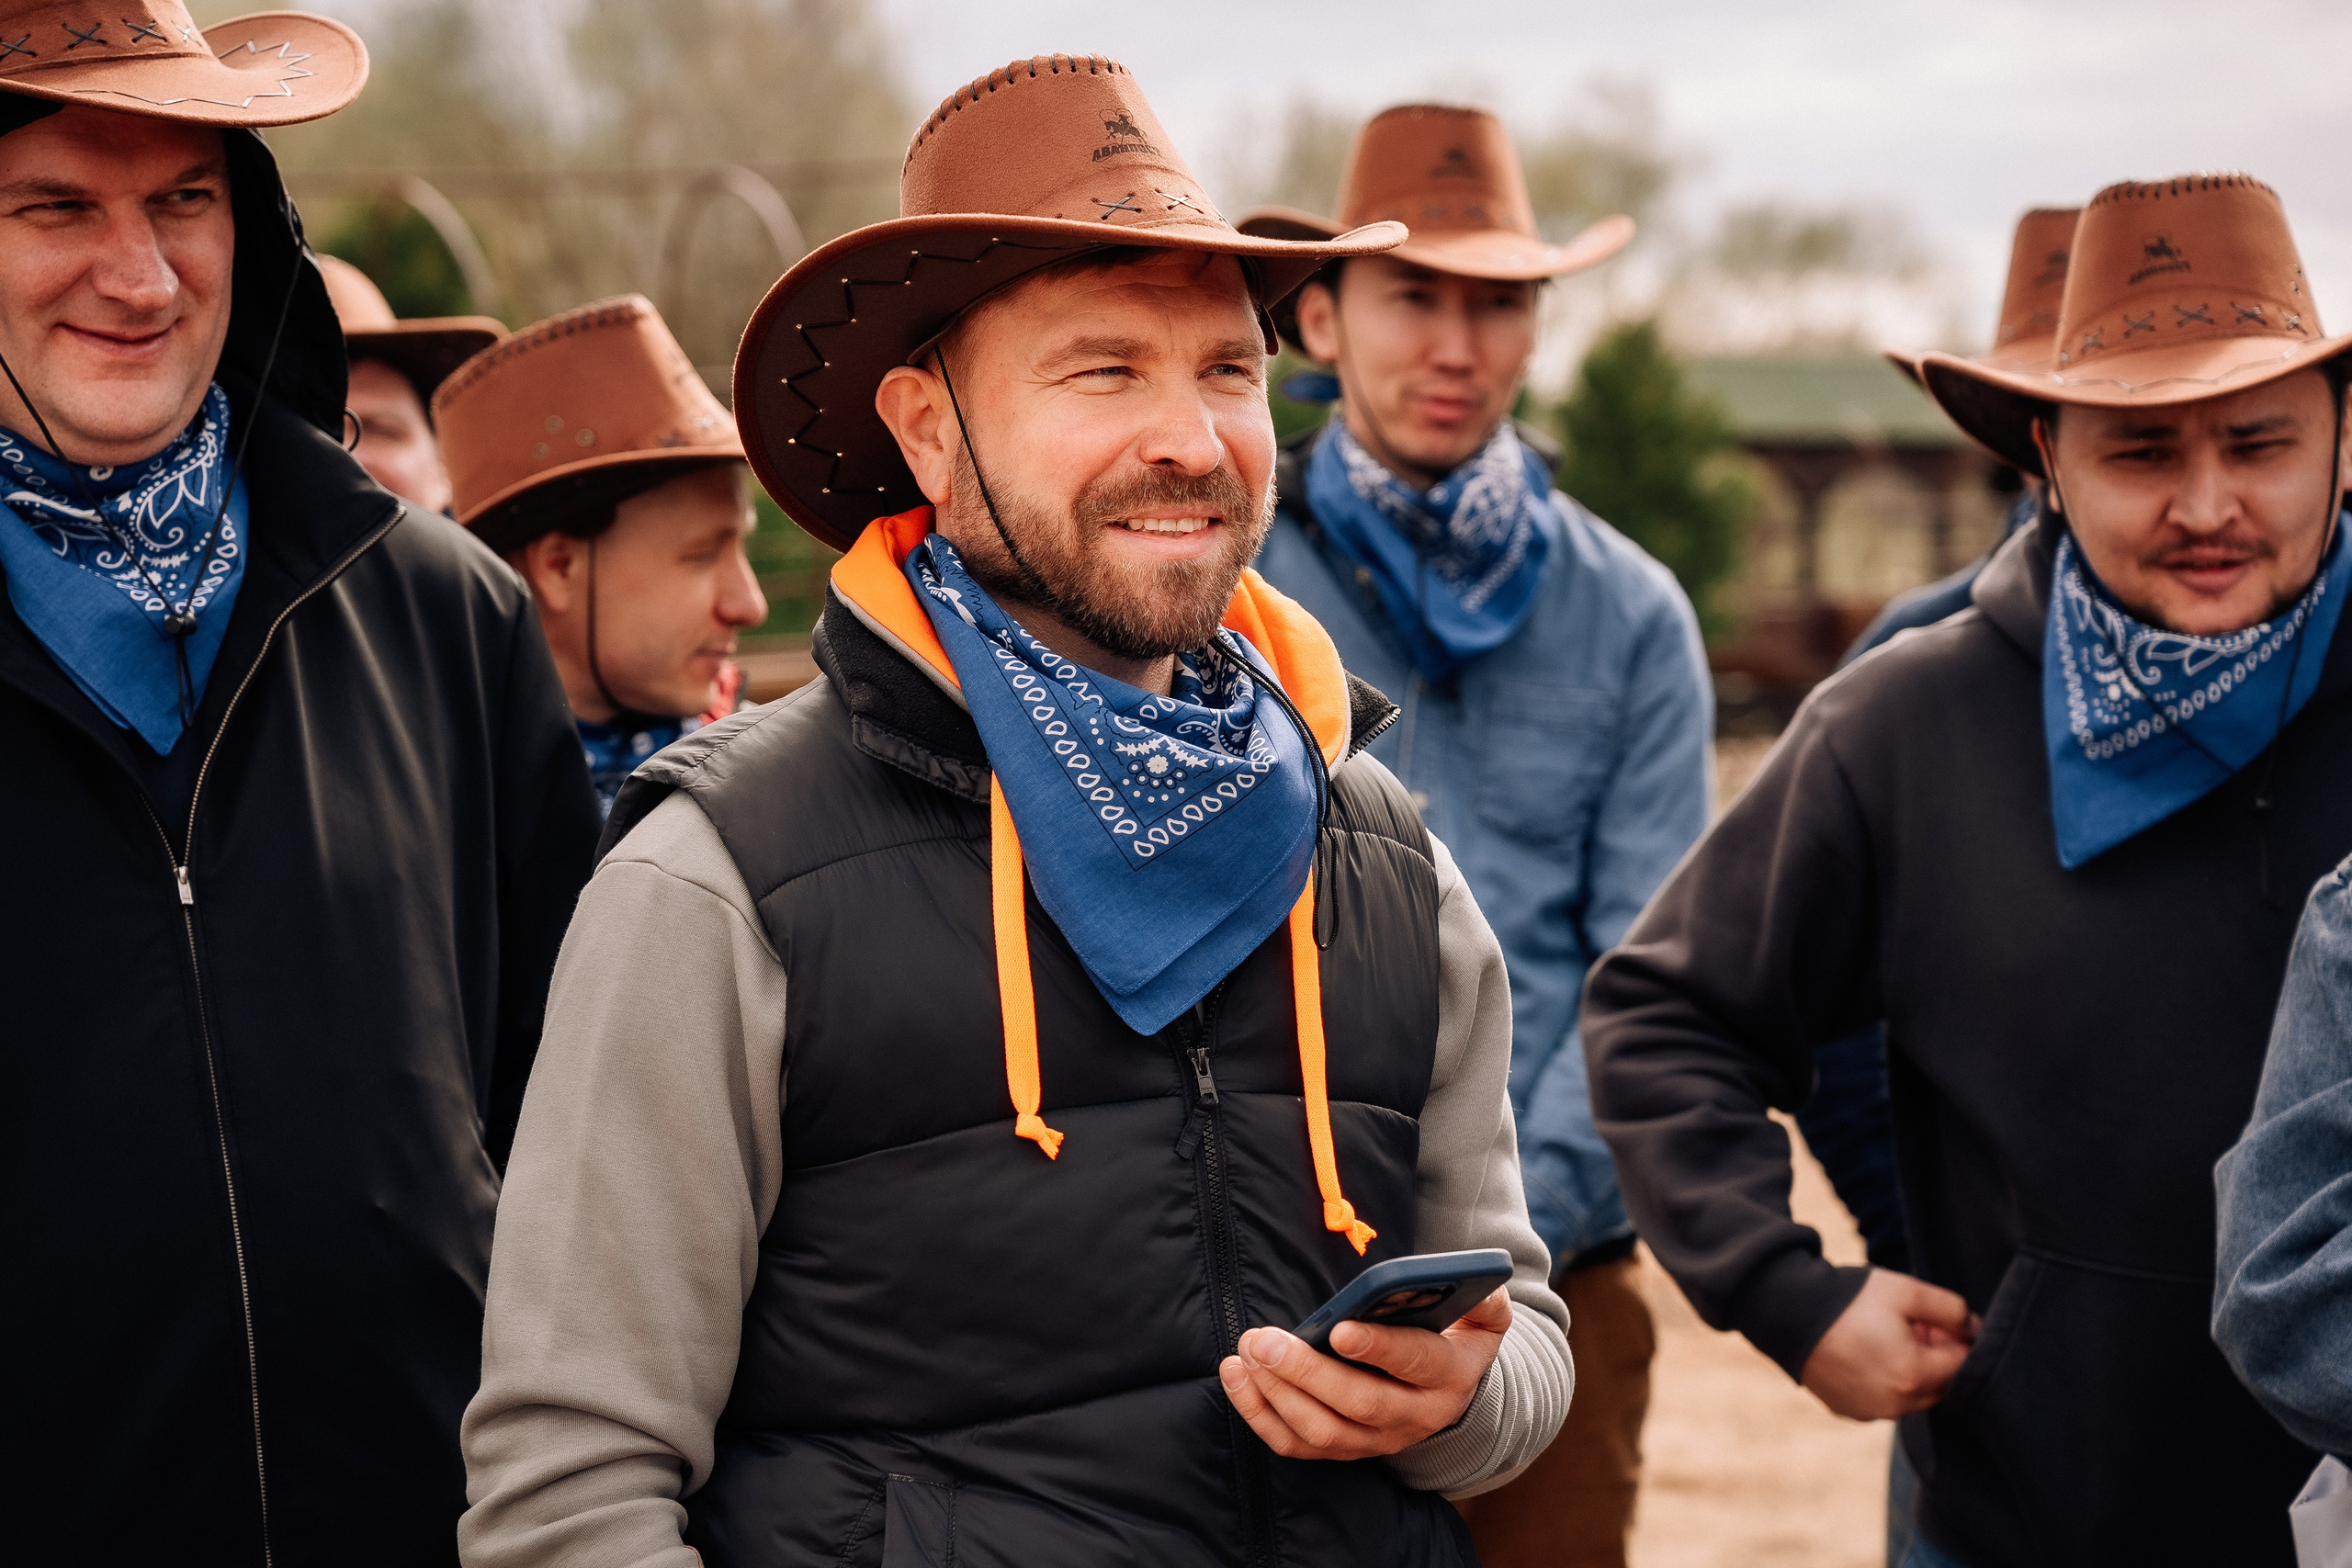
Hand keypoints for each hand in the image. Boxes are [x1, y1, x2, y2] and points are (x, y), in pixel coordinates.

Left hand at [1217, 1286, 1511, 1459]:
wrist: (1451, 1395)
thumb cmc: (1454, 1337)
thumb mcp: (1485, 1316)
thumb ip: (1484, 1297)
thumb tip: (1474, 1280)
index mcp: (1448, 1376)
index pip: (1415, 1363)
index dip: (1378, 1347)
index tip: (1338, 1328)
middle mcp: (1414, 1417)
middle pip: (1359, 1404)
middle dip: (1308, 1373)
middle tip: (1266, 1341)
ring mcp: (1376, 1441)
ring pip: (1322, 1431)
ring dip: (1277, 1394)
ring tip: (1249, 1352)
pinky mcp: (1343, 1450)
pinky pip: (1295, 1445)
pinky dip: (1260, 1414)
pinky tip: (1237, 1376)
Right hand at [1800, 1267, 1979, 1419]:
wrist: (1785, 1311)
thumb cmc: (1849, 1299)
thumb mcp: (1906, 1291)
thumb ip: (1952, 1309)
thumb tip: (1974, 1329)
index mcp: (1914, 1377)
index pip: (1962, 1365)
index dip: (1956, 1338)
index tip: (1938, 1318)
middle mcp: (1895, 1405)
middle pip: (1939, 1385)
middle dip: (1936, 1357)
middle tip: (1914, 1324)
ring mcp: (1869, 1412)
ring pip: (1912, 1396)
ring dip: (1912, 1370)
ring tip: (1887, 1335)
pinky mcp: (1848, 1411)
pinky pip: (1883, 1401)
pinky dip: (1885, 1381)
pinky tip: (1866, 1351)